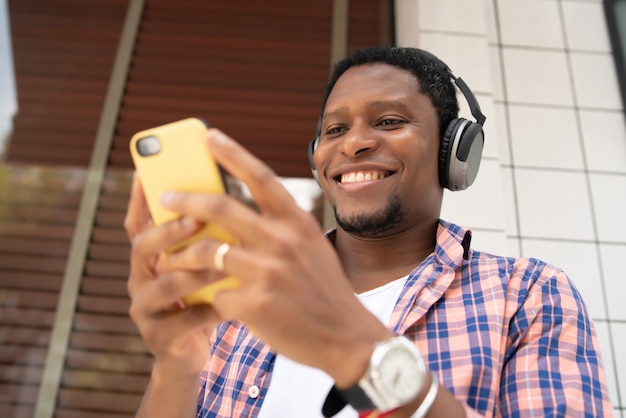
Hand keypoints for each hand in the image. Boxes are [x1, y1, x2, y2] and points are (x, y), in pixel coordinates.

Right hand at [124, 173, 223, 379]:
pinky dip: (212, 310)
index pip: (139, 221)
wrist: (189, 355)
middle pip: (142, 246)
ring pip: (166, 284)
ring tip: (224, 264)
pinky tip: (234, 304)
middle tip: (195, 218)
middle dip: (169, 231)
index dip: (139, 197)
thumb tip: (230, 199)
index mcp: (149, 256)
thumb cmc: (200, 300)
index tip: (145, 172)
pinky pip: (187, 319)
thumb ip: (205, 239)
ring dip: (197, 272)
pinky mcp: (158, 336)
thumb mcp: (200, 265)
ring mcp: (145, 308)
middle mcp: (140, 278)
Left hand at [161, 129, 392, 385]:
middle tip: (165, 197)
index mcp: (297, 223)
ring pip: (206, 252)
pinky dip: (212, 297)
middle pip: (220, 208)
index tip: (210, 136)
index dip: (233, 154)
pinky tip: (217, 302)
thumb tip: (238, 216)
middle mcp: (282, 241)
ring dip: (183, 255)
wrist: (346, 337)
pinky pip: (216, 293)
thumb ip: (280, 229)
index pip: (261, 177)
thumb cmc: (325, 290)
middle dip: (185, 200)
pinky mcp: (254, 304)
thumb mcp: (311, 248)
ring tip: (172, 257)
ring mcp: (268, 272)